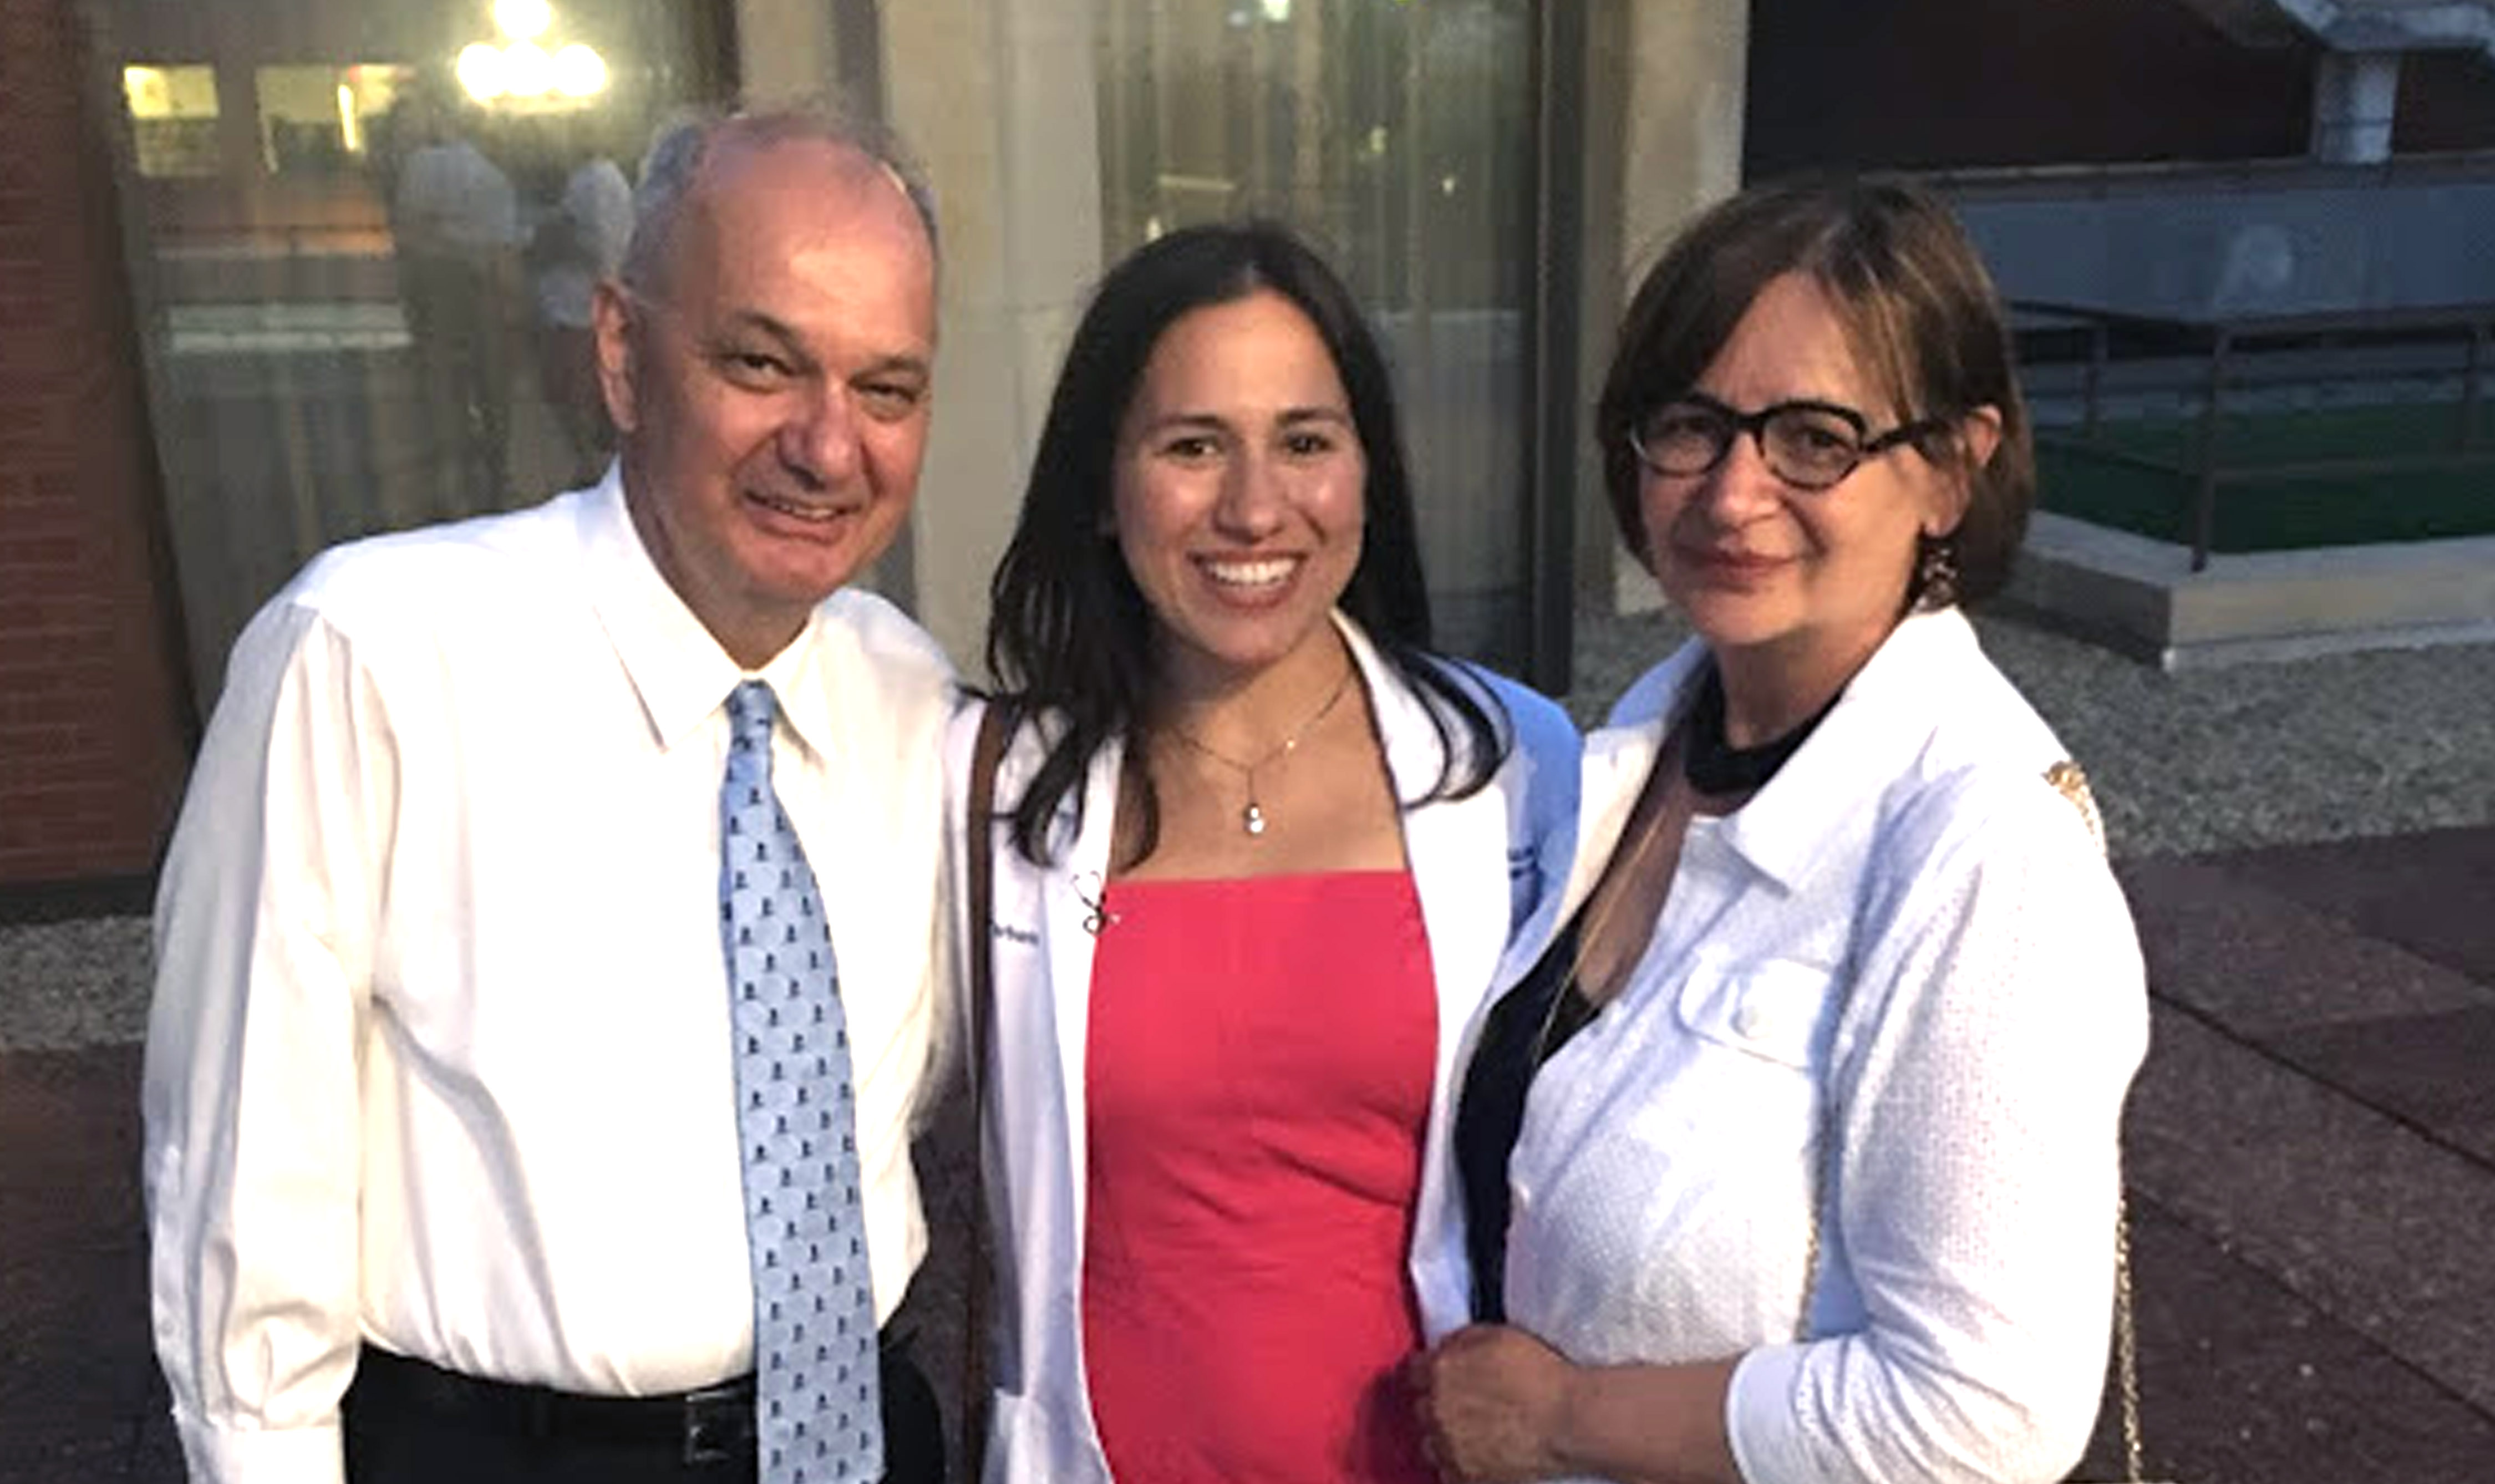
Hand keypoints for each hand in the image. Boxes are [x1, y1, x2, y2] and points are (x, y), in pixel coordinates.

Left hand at [1408, 1324, 1573, 1481]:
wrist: (1569, 1419)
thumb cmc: (1540, 1374)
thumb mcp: (1496, 1335)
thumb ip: (1459, 1340)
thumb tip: (1443, 1349)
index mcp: (1440, 1371)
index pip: (1415, 1371)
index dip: (1430, 1373)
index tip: (1441, 1377)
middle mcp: (1436, 1410)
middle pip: (1421, 1408)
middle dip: (1437, 1405)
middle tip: (1465, 1405)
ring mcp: (1449, 1446)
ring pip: (1429, 1444)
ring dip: (1444, 1438)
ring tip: (1471, 1434)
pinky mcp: (1465, 1476)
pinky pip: (1447, 1473)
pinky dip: (1458, 1467)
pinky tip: (1479, 1457)